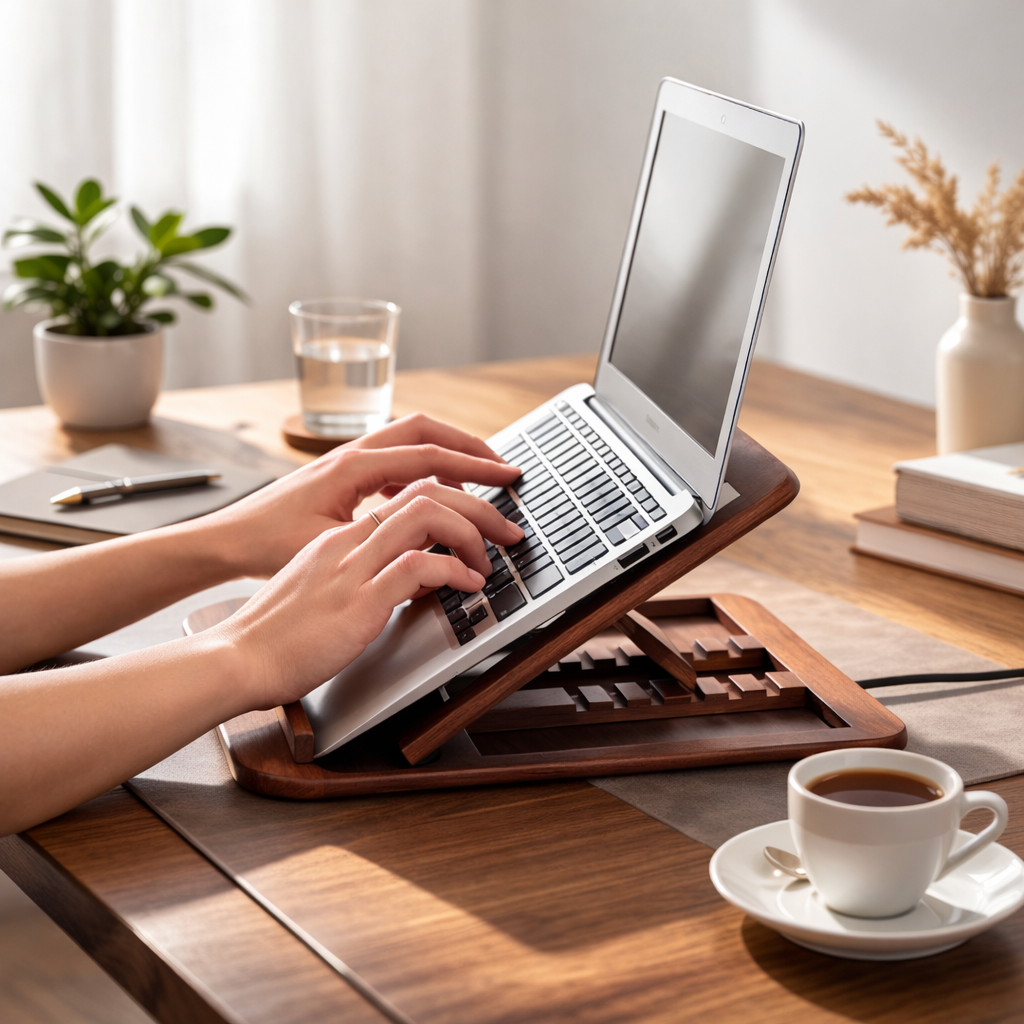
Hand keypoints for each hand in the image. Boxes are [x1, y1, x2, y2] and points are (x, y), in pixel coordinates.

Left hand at [207, 413, 521, 577]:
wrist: (226, 541)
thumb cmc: (267, 545)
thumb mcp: (331, 547)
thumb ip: (383, 541)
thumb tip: (433, 547)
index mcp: (354, 467)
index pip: (433, 457)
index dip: (478, 468)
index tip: (509, 477)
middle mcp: (352, 453)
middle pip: (428, 431)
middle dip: (471, 447)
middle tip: (503, 468)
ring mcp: (346, 459)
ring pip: (411, 440)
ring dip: (448, 453)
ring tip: (477, 478)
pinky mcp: (342, 472)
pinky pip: (395, 457)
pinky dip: (423, 466)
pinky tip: (430, 492)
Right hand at [221, 489, 519, 707]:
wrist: (237, 659)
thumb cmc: (276, 635)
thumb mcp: (324, 594)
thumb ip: (365, 579)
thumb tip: (413, 579)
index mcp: (341, 539)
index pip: (407, 494)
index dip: (453, 497)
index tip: (480, 515)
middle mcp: (349, 543)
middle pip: (426, 491)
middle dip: (478, 504)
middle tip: (507, 528)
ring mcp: (352, 567)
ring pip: (426, 515)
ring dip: (471, 532)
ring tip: (491, 558)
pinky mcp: (358, 600)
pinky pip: (419, 566)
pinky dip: (454, 570)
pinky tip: (469, 585)